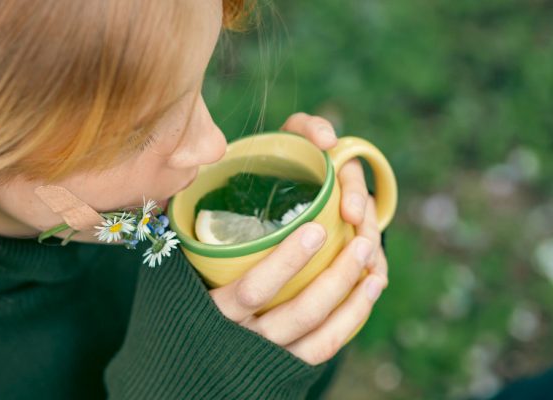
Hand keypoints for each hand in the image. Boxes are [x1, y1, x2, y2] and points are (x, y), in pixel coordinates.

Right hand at [207, 112, 387, 365]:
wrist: (184, 350)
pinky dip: (351, 319)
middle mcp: (239, 338)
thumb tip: (207, 171)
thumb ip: (186, 210)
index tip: (316, 228)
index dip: (287, 262)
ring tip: (373, 257)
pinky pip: (322, 348)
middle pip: (297, 314)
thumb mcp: (179, 248)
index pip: (252, 290)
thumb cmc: (186, 278)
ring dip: (352, 296)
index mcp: (209, 308)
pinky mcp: (282, 365)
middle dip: (336, 277)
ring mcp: (263, 355)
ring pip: (317, 335)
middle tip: (362, 239)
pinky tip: (370, 287)